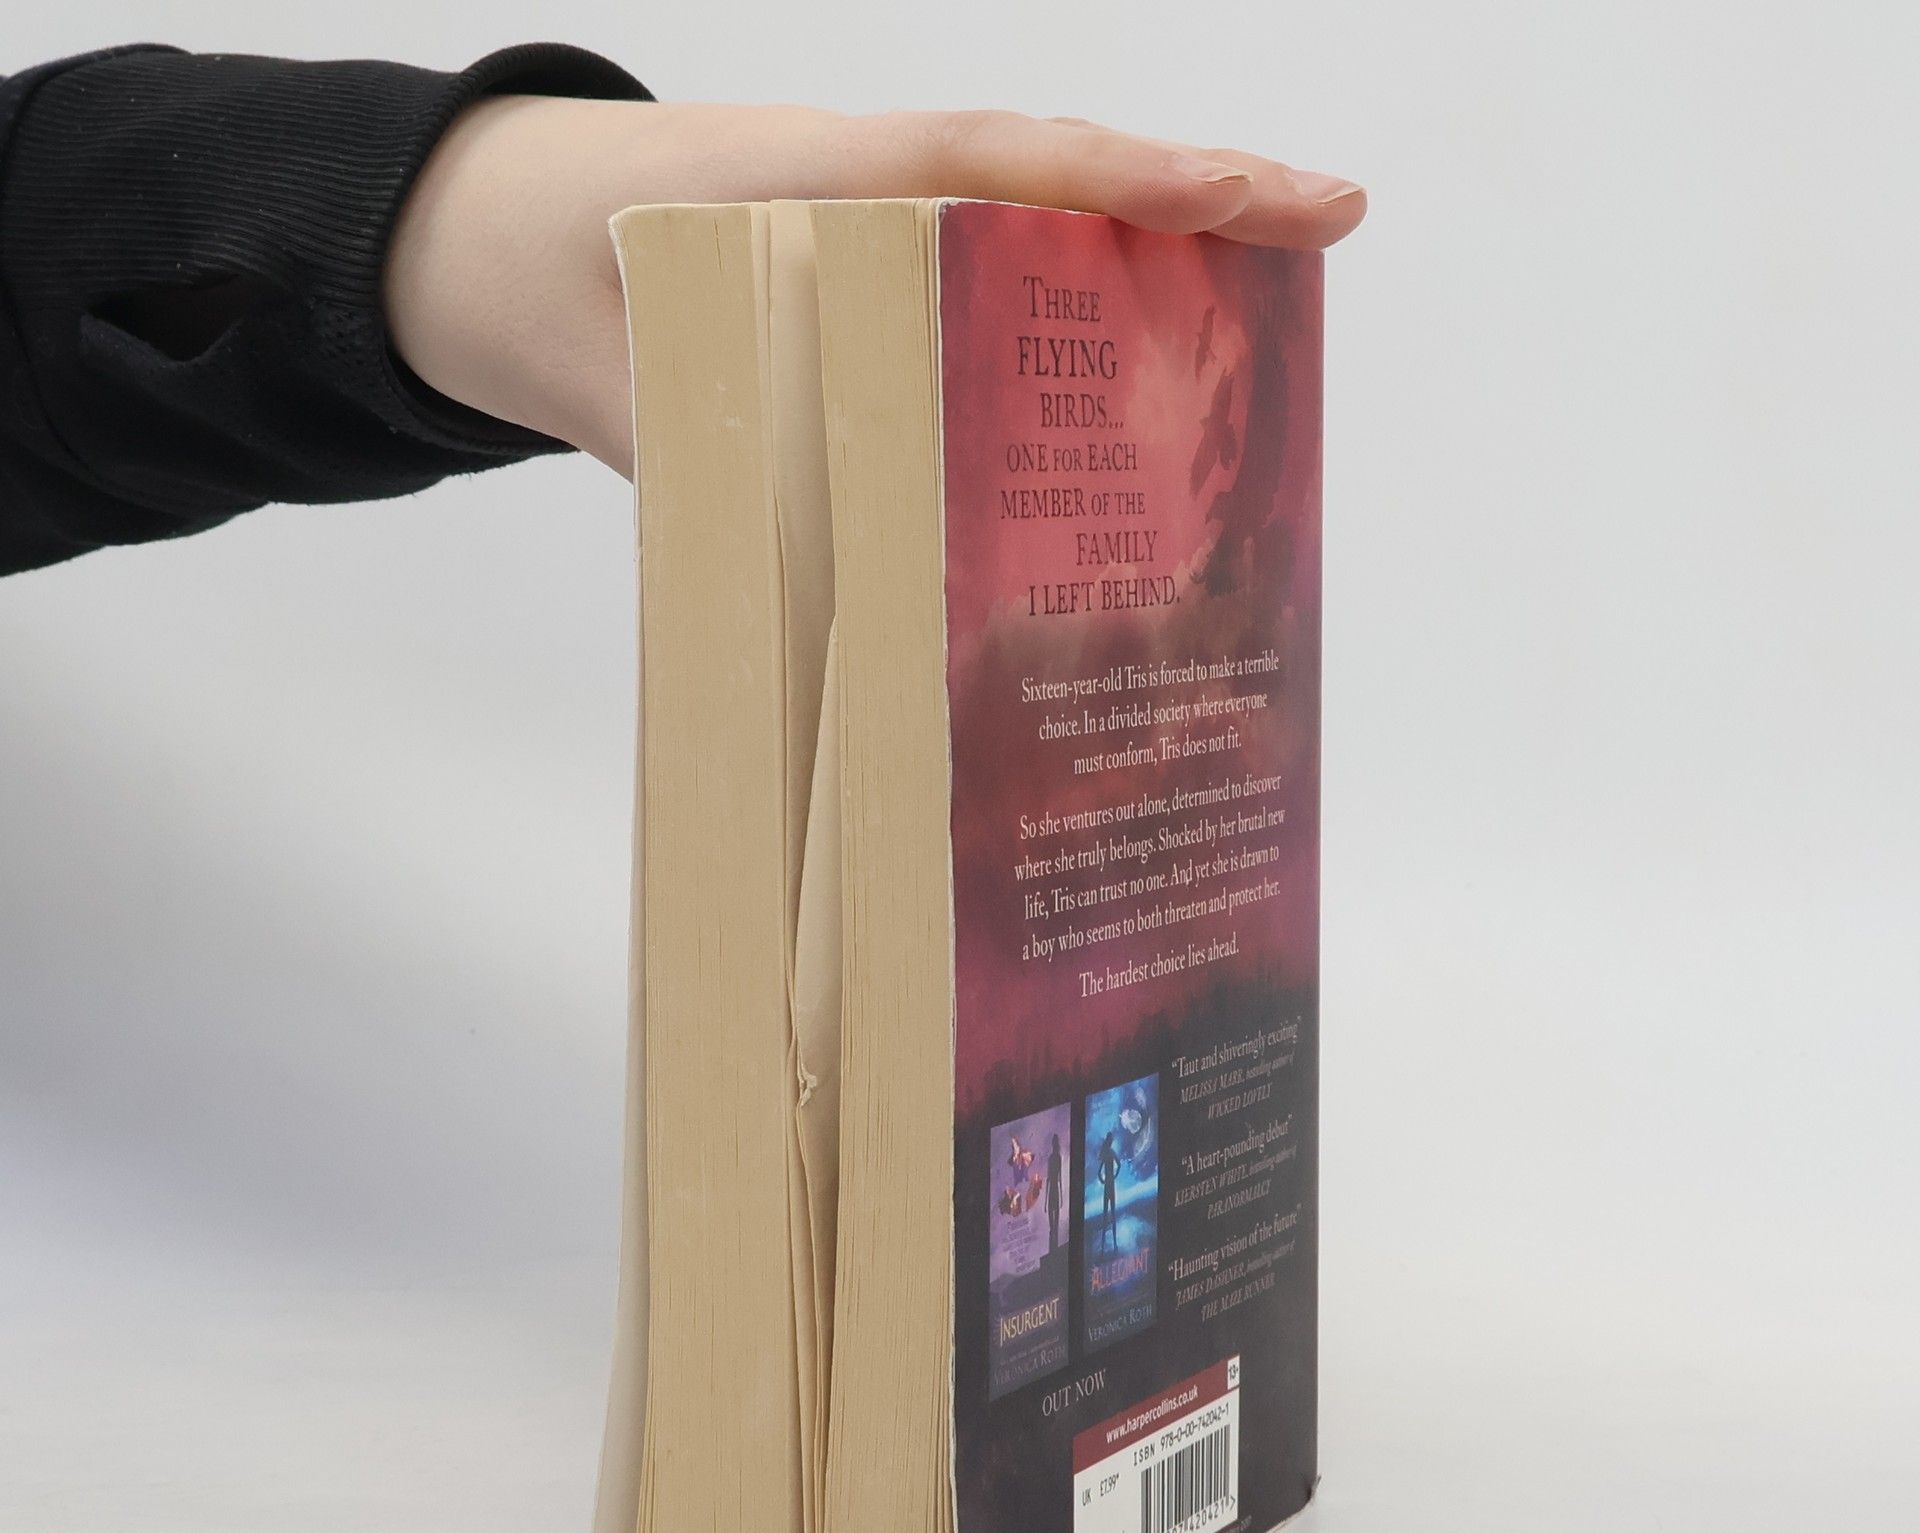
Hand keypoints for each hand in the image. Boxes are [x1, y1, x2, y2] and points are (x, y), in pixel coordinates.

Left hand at [384, 99, 1365, 473]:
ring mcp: (878, 240)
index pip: (1006, 165)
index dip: (1135, 180)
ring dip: (1143, 283)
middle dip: (1193, 206)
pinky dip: (1054, 337)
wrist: (486, 242)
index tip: (1259, 193)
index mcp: (823, 180)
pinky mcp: (865, 294)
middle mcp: (874, 197)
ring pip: (1031, 248)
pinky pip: (976, 306)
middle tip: (1326, 227)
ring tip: (1263, 333)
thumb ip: (720, 442)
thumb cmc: (550, 275)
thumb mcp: (623, 367)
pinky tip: (1112, 415)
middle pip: (1057, 189)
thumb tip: (838, 557)